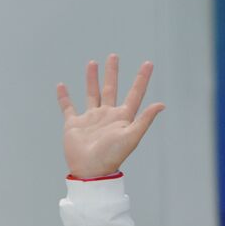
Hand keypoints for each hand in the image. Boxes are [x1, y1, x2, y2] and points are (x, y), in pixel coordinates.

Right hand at [56, 54, 164, 178]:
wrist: (91, 170)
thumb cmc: (113, 155)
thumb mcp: (132, 136)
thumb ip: (145, 119)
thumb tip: (162, 104)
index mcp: (123, 117)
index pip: (135, 93)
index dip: (142, 79)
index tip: (148, 63)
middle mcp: (108, 115)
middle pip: (111, 88)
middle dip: (112, 73)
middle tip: (114, 56)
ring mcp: (91, 119)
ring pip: (91, 93)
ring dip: (92, 79)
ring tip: (93, 63)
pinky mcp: (74, 124)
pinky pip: (68, 107)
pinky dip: (64, 97)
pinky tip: (61, 85)